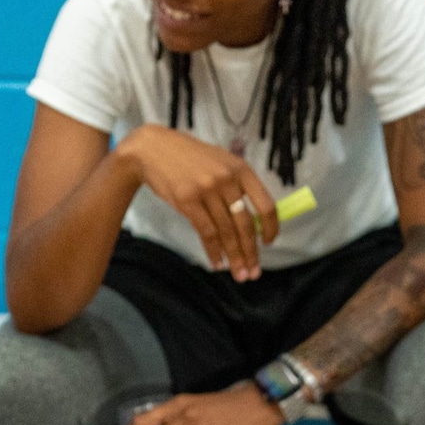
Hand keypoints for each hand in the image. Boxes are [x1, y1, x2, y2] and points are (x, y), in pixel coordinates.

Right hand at [119, 126, 277, 280]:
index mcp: (242, 169)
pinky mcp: (187, 201)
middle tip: (253, 273)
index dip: (271, 227)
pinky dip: (213, 251)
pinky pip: (206, 233)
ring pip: (226, 232)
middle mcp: (227, 179)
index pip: (266, 204)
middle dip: (251, 252)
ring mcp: (207, 189)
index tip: (269, 243)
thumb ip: (237, 186)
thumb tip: (254, 222)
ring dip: (234, 257)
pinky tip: (218, 263)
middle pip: (246, 224)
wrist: (154, 149)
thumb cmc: (190, 158)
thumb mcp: (221, 163)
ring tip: (239, 274)